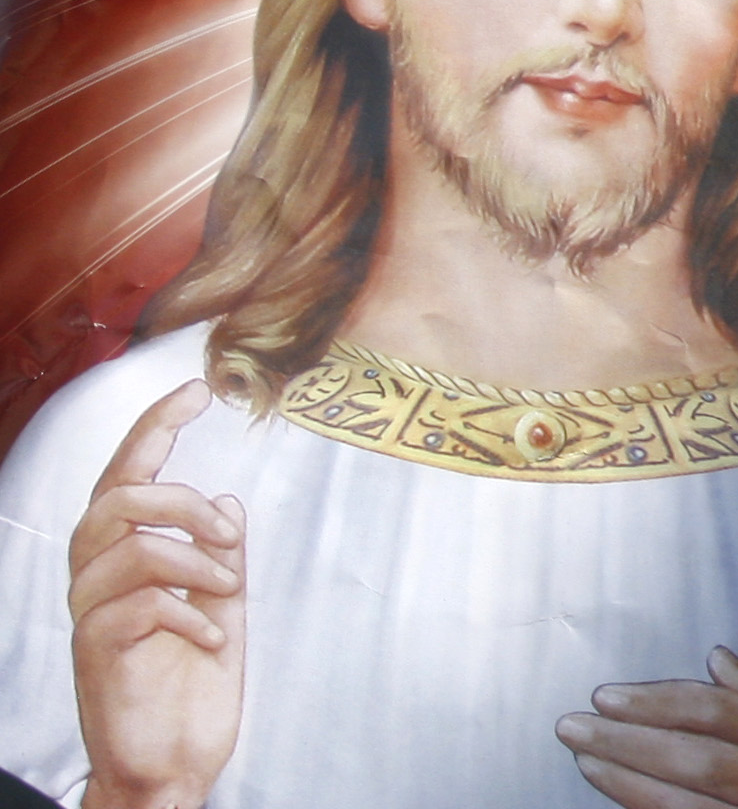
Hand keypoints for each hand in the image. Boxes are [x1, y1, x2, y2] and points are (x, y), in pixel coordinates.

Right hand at [72, 381, 242, 808]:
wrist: (173, 763)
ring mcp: (93, 618)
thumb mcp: (222, 605)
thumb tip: (224, 499)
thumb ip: (219, 554)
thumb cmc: (191, 686)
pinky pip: (138, 607)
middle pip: (114, 501)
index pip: (125, 478)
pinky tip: (212, 636)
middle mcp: (97, 582)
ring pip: (125, 548)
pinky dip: (188, 612)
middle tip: (227, 532)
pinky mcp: (99, 654)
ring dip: (192, 559)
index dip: (153, 429)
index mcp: (123, 560)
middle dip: (178, 500)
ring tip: (229, 588)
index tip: (194, 391)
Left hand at [557, 647, 737, 808]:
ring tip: (585, 759)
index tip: (614, 695)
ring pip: (695, 804)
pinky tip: (624, 801)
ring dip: (632, 782)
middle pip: (705, 757)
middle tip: (576, 723)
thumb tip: (720, 662)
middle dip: (634, 738)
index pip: (733, 715)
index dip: (667, 701)